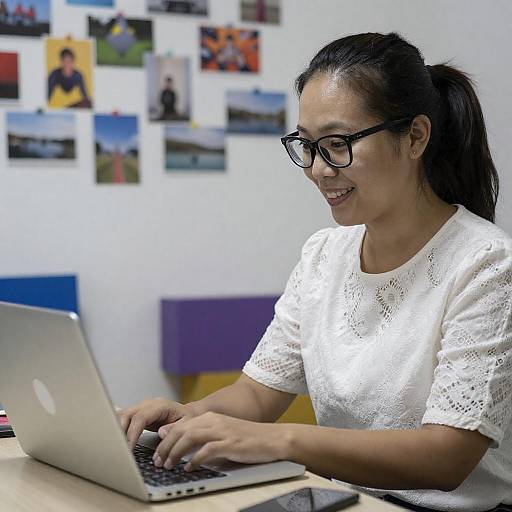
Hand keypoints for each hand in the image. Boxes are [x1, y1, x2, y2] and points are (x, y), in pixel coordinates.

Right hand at [117, 397, 195, 448]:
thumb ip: (175, 429)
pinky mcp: (137, 413)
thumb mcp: (187, 424)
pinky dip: (117, 427)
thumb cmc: (188, 419)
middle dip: (120, 431)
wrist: (189, 413)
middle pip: (127, 414)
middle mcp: (148, 404)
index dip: (133, 433)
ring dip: (116, 429)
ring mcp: (141, 407)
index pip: (141, 417)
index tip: (128, 448)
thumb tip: (161, 433)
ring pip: (122, 415)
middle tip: (118, 449)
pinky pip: (123, 418)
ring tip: (114, 446)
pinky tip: (114, 439)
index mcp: (160, 406)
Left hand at [152, 411, 287, 470]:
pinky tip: (189, 468)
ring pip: (190, 438)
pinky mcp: (230, 443)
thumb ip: (201, 435)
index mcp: (211, 417)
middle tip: (158, 462)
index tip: (157, 452)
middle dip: (166, 447)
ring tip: (169, 465)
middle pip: (181, 430)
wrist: (272, 439)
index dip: (166, 439)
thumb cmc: (247, 439)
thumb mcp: (222, 433)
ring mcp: (222, 431)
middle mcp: (214, 421)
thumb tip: (177, 441)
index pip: (181, 425)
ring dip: (176, 452)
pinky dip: (194, 460)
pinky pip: (207, 450)